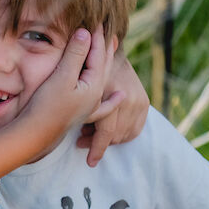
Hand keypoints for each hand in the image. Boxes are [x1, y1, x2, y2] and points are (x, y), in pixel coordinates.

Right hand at [21, 27, 114, 150]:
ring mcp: (89, 105)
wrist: (34, 134)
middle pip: (104, 65)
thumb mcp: (61, 77)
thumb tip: (86, 33)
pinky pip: (102, 102)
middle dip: (104, 45)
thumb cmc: (46, 106)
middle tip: (106, 26)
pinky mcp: (80, 111)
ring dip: (106, 61)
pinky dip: (111, 98)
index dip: (97, 36)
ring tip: (112, 46)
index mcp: (93, 85)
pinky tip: (120, 97)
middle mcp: (95, 95)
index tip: (98, 19)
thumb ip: (75, 55)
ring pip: (103, 78)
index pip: (98, 54)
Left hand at [76, 50, 148, 165]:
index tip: (90, 162)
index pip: (106, 133)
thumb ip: (76, 108)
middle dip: (98, 141)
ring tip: (90, 132)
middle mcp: (128, 99)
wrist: (102, 45)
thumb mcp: (73, 80)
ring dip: (109, 137)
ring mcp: (138, 101)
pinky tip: (107, 131)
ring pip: (124, 134)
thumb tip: (65, 133)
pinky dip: (122, 133)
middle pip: (115, 136)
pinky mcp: (143, 102)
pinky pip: (135, 129)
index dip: (97, 149)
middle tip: (81, 140)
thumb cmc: (81, 65)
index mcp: (111, 96)